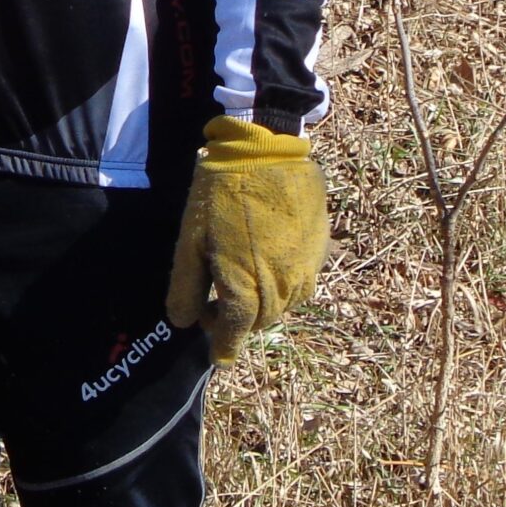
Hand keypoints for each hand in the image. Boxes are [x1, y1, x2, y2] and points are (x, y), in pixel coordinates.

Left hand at [165, 117, 327, 362]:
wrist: (265, 149)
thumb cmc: (219, 193)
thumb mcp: (190, 240)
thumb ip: (186, 288)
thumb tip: (184, 322)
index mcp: (247, 287)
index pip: (236, 332)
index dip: (225, 346)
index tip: (219, 357)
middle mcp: (282, 286)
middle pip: (261, 320)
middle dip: (239, 321)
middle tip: (215, 303)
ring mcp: (307, 269)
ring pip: (285, 305)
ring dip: (263, 304)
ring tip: (241, 280)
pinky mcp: (321, 250)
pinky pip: (303, 282)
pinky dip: (283, 284)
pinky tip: (266, 261)